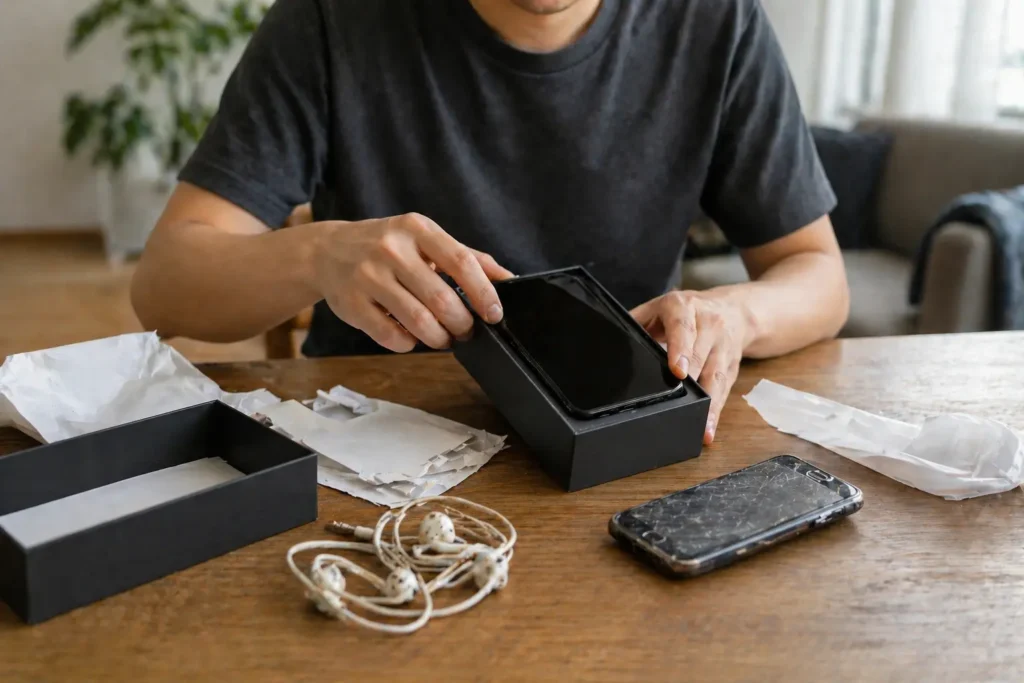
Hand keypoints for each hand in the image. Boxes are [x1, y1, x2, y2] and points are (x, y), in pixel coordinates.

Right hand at [312, 213, 512, 351]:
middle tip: (466, 330)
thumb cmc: (386, 246)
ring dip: (439, 338)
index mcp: (417, 229)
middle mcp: (391, 249)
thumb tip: (509, 279)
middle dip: (462, 323)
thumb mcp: (425, 239)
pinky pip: (391, 336)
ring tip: (443, 338)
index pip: (461, 262)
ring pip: (418, 322)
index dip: (484, 293)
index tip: (495, 314)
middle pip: (442, 299)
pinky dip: (408, 343)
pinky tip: (411, 336)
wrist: (326, 250)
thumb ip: (467, 257)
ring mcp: (368, 276)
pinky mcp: (351, 303)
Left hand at [631, 290, 752, 444]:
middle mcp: (709, 326)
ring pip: (715, 377)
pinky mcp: (731, 368)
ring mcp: (723, 348)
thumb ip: (636, 323)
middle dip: (691, 383)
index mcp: (684, 308)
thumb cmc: (688, 311)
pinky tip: (707, 429)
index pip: (683, 329)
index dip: (681, 350)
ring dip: (707, 404)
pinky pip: (723, 391)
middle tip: (679, 406)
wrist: (734, 310)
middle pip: (700, 357)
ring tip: (699, 427)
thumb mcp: (659, 307)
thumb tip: (610, 342)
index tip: (678, 371)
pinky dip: (715, 412)